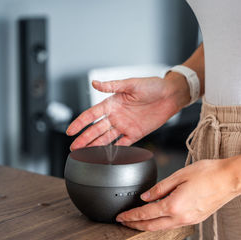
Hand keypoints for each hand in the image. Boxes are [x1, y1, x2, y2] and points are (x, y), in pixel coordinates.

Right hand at [66, 74, 188, 149]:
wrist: (170, 95)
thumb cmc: (152, 86)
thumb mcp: (131, 84)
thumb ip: (112, 85)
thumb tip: (94, 82)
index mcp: (112, 103)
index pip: (92, 114)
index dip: (80, 122)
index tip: (70, 131)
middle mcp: (116, 116)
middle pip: (96, 129)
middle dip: (84, 139)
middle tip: (74, 148)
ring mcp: (125, 125)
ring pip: (106, 139)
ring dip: (95, 146)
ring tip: (84, 154)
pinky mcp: (136, 133)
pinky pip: (123, 144)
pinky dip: (114, 151)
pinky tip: (105, 156)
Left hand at [115, 158, 240, 230]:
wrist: (230, 179)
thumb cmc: (209, 173)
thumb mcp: (180, 175)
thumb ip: (160, 187)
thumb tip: (146, 196)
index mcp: (174, 205)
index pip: (146, 214)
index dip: (131, 216)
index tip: (121, 216)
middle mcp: (181, 217)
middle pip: (152, 226)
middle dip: (135, 226)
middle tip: (124, 222)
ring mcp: (190, 220)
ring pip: (163, 228)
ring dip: (148, 226)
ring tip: (138, 222)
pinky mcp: (196, 219)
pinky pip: (174, 225)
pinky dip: (162, 224)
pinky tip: (159, 218)